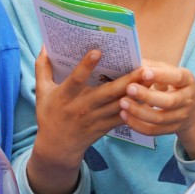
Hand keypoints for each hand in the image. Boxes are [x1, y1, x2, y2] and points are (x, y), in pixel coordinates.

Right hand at [30, 49, 140, 172]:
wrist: (56, 148)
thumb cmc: (49, 115)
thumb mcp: (42, 92)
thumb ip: (42, 68)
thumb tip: (44, 45)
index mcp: (65, 96)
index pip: (75, 79)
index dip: (86, 66)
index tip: (98, 51)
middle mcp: (81, 107)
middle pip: (107, 92)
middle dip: (127, 80)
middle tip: (144, 67)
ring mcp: (94, 119)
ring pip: (119, 105)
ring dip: (137, 93)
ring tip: (152, 79)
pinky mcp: (104, 127)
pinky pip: (122, 117)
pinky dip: (136, 109)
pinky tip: (150, 98)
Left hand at [121, 64, 194, 158]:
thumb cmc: (177, 86)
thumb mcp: (172, 73)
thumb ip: (154, 67)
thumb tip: (133, 63)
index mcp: (188, 81)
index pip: (177, 78)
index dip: (161, 76)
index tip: (143, 73)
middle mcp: (187, 100)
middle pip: (169, 101)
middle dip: (147, 96)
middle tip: (129, 88)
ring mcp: (180, 117)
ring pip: (159, 118)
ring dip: (138, 112)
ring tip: (122, 103)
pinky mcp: (172, 130)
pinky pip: (153, 131)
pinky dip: (137, 125)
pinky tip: (125, 116)